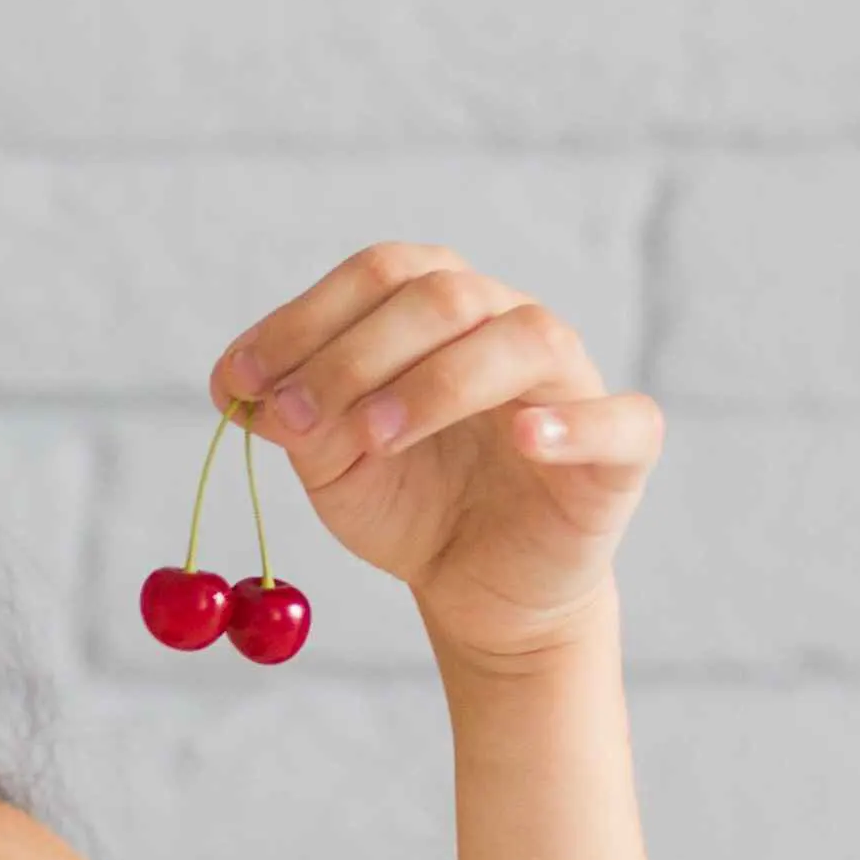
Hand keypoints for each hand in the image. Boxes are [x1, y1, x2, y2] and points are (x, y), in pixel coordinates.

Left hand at [215, 242, 661, 670]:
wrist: (476, 586)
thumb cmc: (408, 502)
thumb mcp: (329, 463)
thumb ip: (294, 416)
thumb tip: (239, 382)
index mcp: (437, 310)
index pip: (379, 273)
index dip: (302, 318)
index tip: (238, 379)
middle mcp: (507, 324)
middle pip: (442, 294)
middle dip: (354, 354)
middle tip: (297, 418)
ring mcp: (570, 381)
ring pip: (524, 338)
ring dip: (438, 382)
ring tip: (376, 437)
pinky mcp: (622, 449)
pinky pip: (621, 419)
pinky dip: (572, 424)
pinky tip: (524, 438)